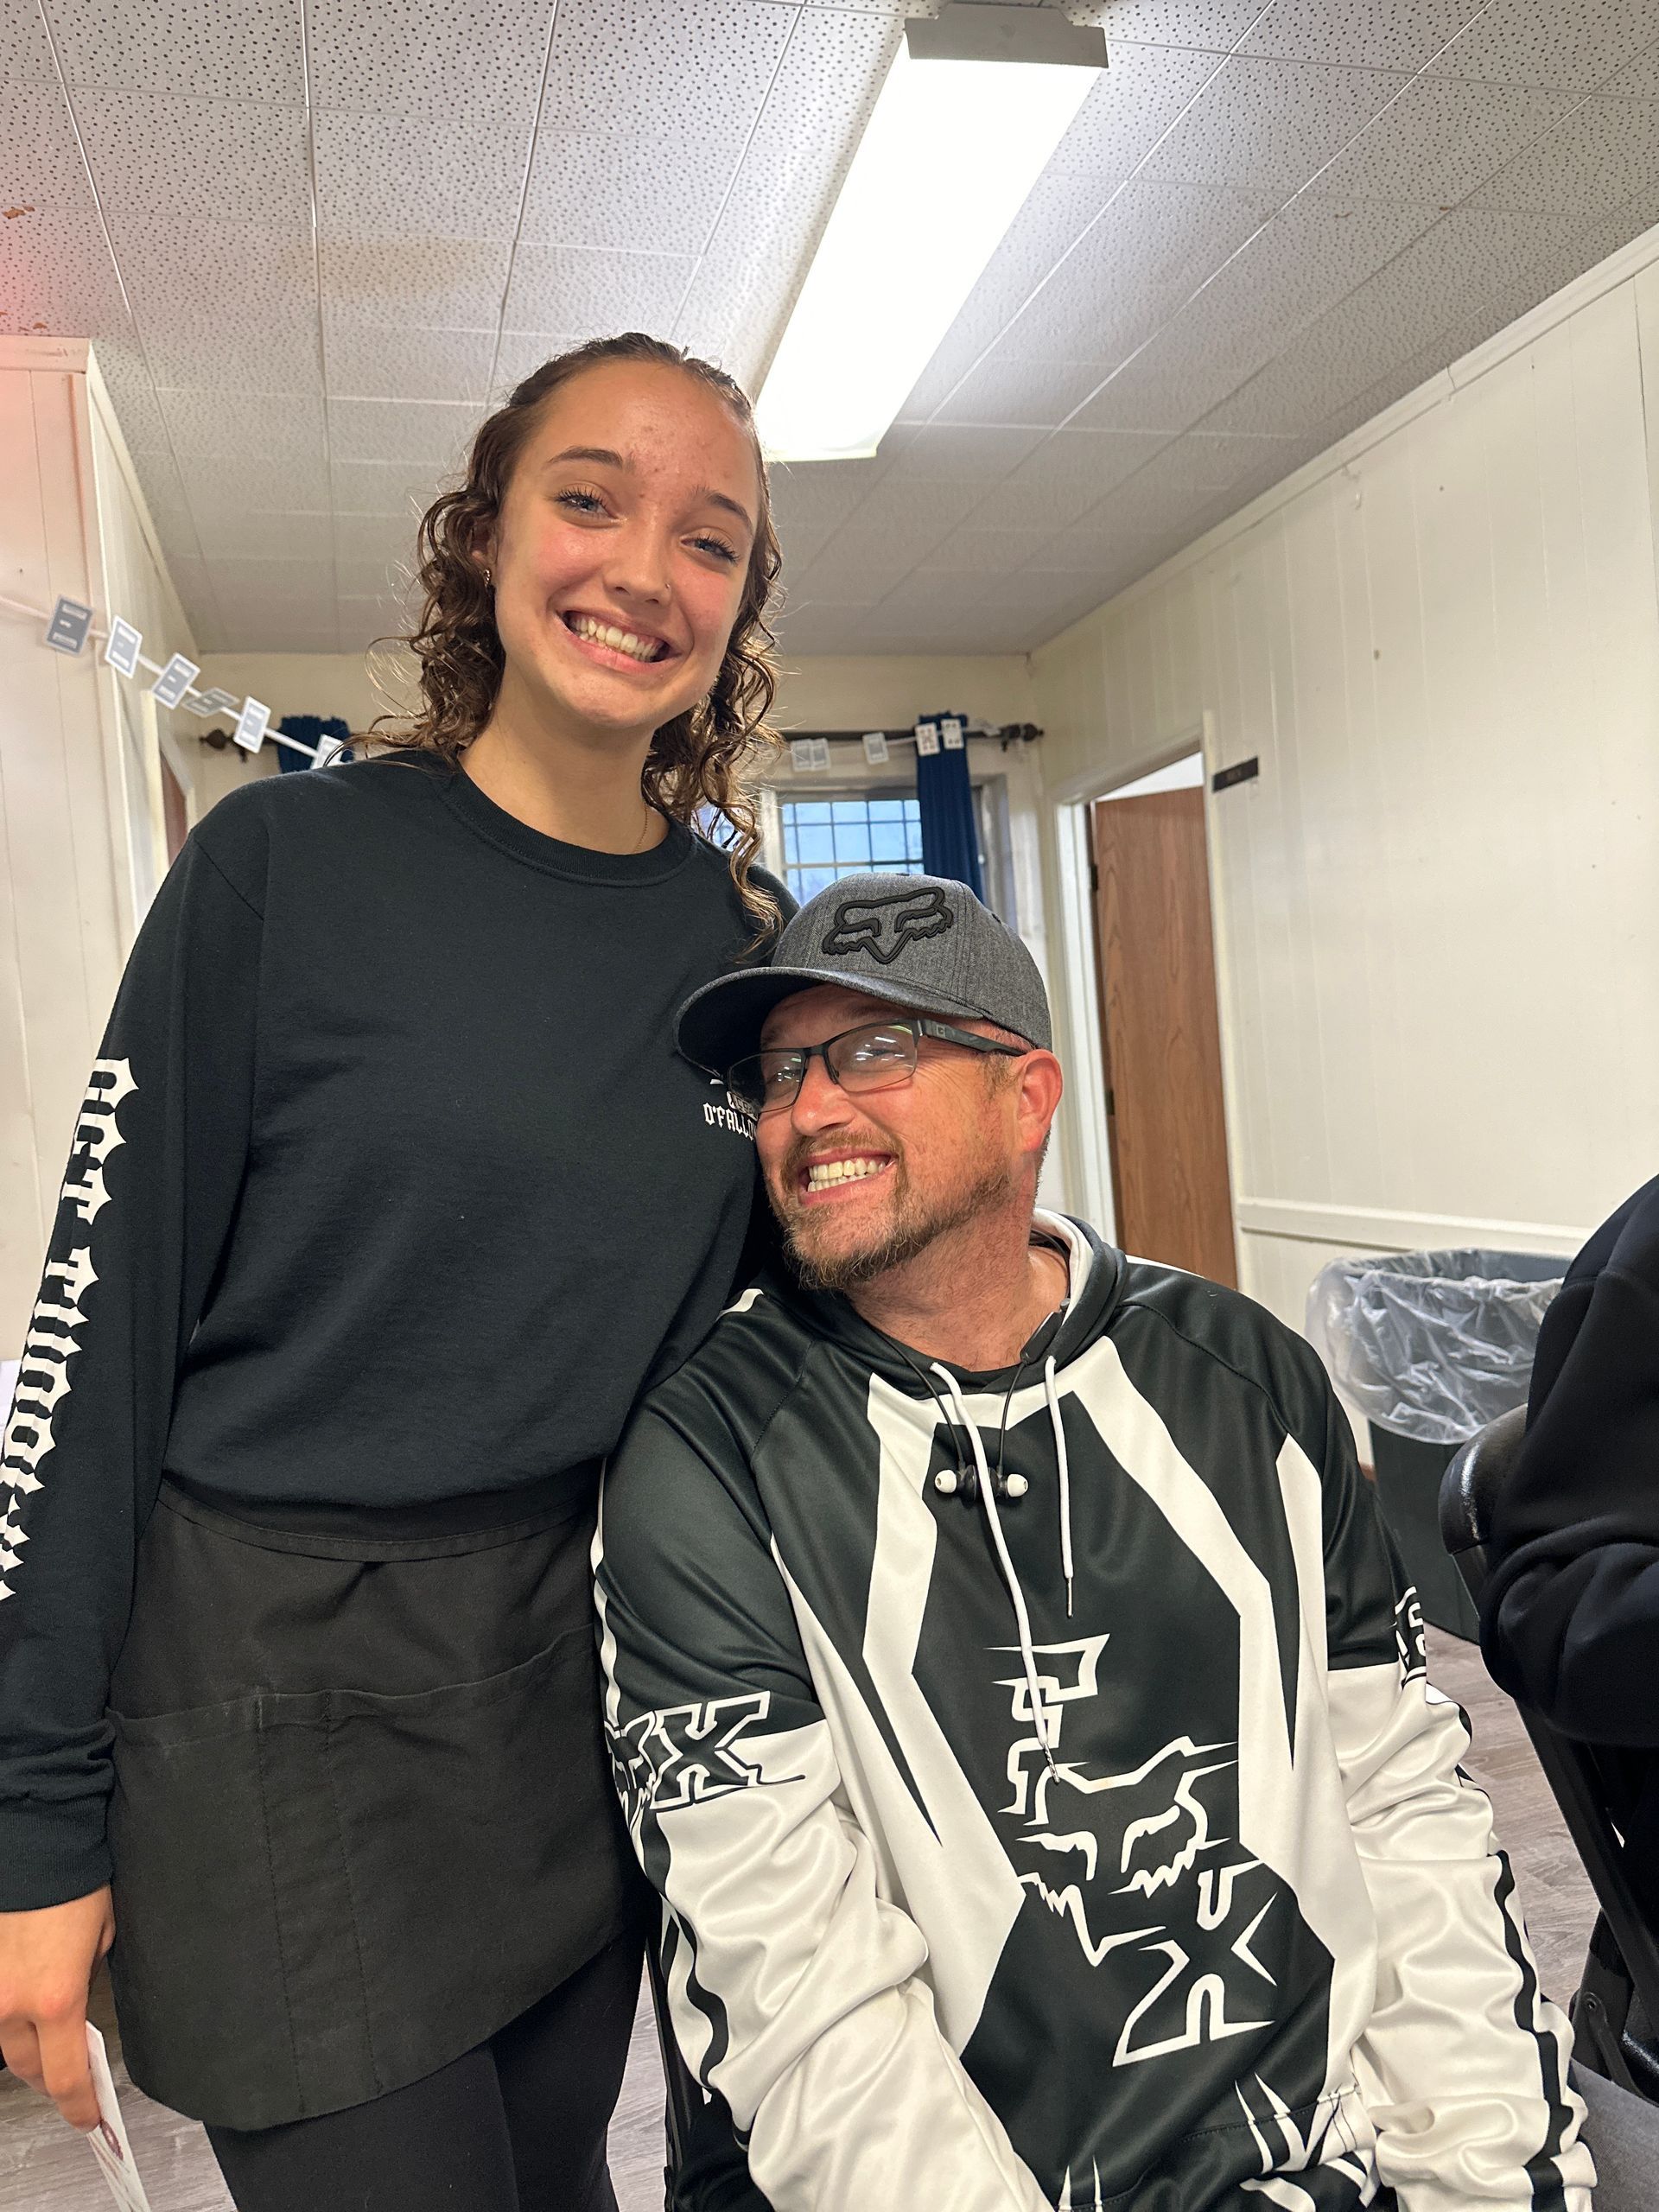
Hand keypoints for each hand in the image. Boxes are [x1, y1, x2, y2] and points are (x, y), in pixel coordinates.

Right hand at [0, 1887, 114, 2129]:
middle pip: (29, 2067)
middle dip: (51, 2078)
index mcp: (58, 1999)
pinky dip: (10, 2019)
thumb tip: (77, 1998)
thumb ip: (88, 1977)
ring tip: (50, 2044)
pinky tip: (26, 2010)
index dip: (78, 2105)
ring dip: (27, 2051)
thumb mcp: (103, 1937)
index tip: (90, 2119)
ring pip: (5, 2044)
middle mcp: (14, 2004)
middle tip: (73, 2078)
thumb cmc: (77, 1885)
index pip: (65, 2076)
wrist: (38, 1844)